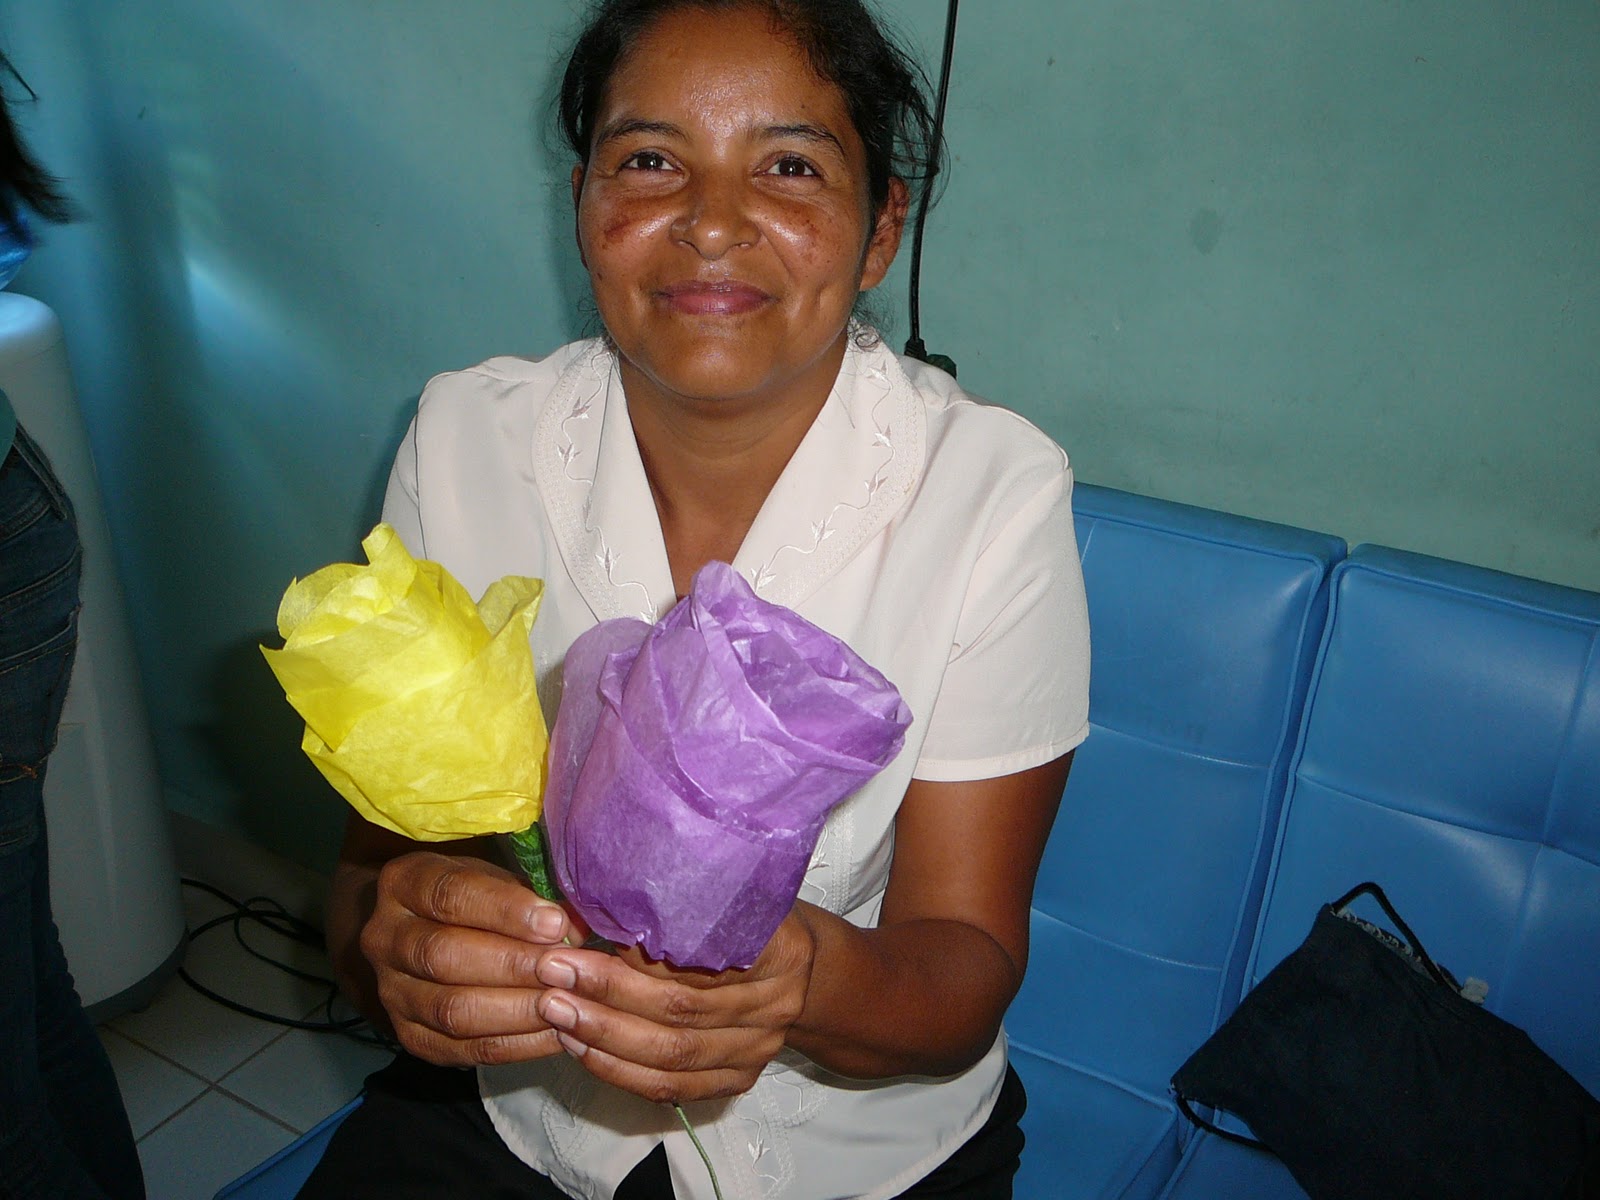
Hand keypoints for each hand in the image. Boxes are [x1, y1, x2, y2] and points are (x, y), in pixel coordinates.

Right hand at [359, 851, 580, 1066]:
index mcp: (404, 883)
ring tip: (566, 1002)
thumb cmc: (471, 897)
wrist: (420, 934)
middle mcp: (385, 938)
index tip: (555, 921)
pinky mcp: (411, 1037)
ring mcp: (392, 993)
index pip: (449, 895)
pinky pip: (465, 1049)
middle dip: (514, 964)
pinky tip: (556, 1033)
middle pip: (444, 956)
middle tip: (567, 968)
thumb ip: (527, 896)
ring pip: (452, 1009)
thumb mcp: (492, 878)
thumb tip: (575, 926)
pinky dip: (516, 1045)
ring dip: (517, 1009)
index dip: (505, 910)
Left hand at [532, 907, 818, 1102]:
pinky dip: (618, 1070)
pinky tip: (579, 1047)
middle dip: (607, 994)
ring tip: (555, 1010)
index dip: (634, 956)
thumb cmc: (742, 915)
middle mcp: (778, 1006)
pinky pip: (670, 1087)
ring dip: (603, 1035)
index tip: (577, 940)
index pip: (699, 960)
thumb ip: (678, 903)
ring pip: (671, 1055)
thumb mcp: (722, 892)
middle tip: (552, 973)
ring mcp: (759, 1050)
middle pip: (681, 1010)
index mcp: (783, 951)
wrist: (790, 965)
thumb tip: (597, 899)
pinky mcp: (736, 1080)